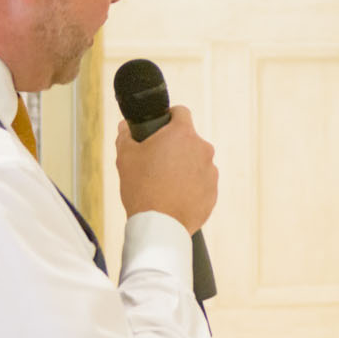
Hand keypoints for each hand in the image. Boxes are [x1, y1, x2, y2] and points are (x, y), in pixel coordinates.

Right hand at [115, 105, 216, 233]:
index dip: (169, 116)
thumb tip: (124, 127)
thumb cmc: (141, 187)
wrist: (160, 225)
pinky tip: (174, 196)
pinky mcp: (213, 192)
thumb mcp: (125, 156)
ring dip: (184, 167)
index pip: (181, 112)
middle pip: (188, 140)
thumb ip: (126, 135)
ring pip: (196, 162)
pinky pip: (201, 183)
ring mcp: (211, 172)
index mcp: (183, 134)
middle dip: (174, 147)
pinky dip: (190, 186)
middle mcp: (203, 149)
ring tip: (164, 183)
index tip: (161, 126)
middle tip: (156, 161)